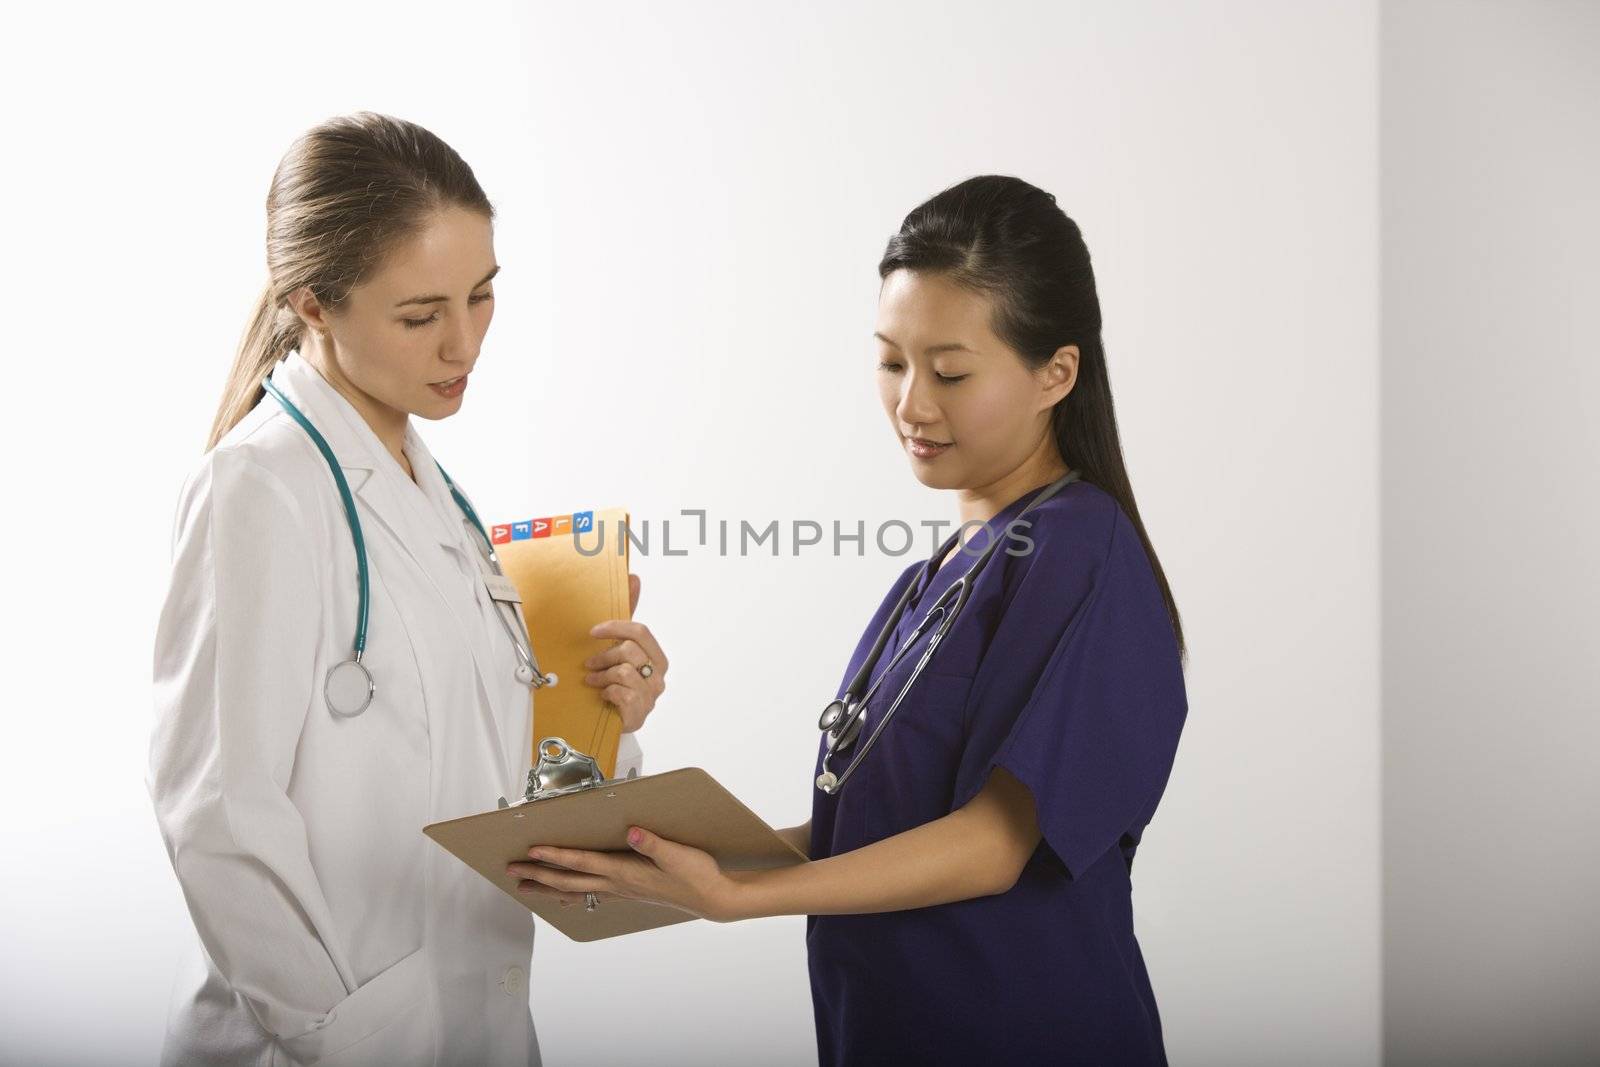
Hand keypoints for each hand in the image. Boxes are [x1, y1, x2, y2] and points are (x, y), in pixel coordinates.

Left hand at [506, 827, 742, 921]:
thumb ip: (654, 843)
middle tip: (511, 871)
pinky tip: (564, 893)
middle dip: (538, 875)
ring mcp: (621, 890)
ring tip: (524, 887)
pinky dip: (570, 891)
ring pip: (575, 889)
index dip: (556, 857)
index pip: (582, 863)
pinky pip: (589, 892)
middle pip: (568, 880)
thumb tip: (633, 831)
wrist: (712, 898)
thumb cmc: (696, 874)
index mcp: (625, 872)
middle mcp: (617, 884)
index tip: (532, 851)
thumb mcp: (678, 854)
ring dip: (547, 887)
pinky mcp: (628, 891)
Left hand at [584, 574, 666, 732]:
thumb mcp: (622, 651)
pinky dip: (606, 691)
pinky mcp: (640, 711)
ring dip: (602, 675)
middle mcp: (658, 676)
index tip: (594, 632)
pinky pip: (620, 691)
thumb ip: (627, 619)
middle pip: (630, 651)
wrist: (615, 722)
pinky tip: (603, 695)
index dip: (615, 628)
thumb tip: (633, 578)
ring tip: (593, 680)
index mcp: (658, 658)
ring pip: (623, 671)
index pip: (640, 632)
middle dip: (604, 655)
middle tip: (590, 663)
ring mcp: (651, 695)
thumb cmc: (620, 684)